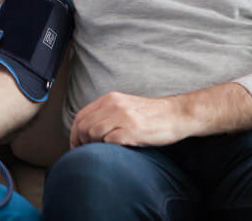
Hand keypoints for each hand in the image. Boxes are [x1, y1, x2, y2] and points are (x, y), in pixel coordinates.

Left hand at [69, 91, 187, 148]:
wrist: (177, 114)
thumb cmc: (152, 115)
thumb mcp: (126, 106)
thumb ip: (108, 113)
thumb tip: (88, 130)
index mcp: (110, 99)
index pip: (81, 115)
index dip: (74, 133)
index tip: (76, 145)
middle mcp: (114, 105)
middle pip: (83, 125)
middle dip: (79, 142)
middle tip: (83, 153)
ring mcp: (123, 117)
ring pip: (92, 133)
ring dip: (92, 146)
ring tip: (99, 152)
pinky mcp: (132, 130)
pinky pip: (108, 141)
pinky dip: (106, 149)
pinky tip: (114, 151)